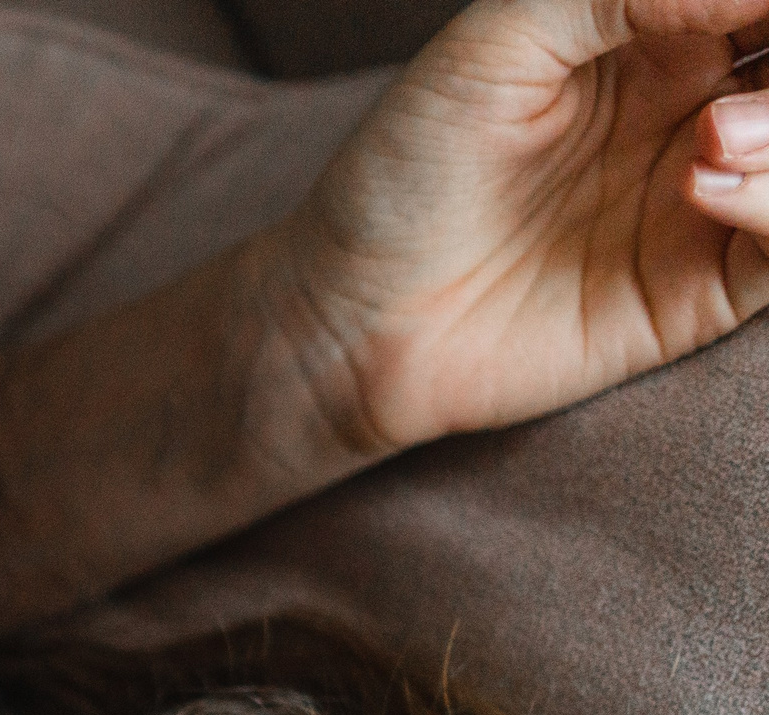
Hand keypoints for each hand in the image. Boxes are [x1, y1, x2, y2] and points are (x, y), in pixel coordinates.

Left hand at [277, 0, 768, 456]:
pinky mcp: (706, 288)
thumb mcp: (496, 46)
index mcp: (656, 30)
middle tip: (728, 100)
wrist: (348, 322)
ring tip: (710, 142)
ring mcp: (711, 196)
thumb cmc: (401, 174)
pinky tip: (705, 187)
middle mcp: (699, 106)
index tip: (749, 15)